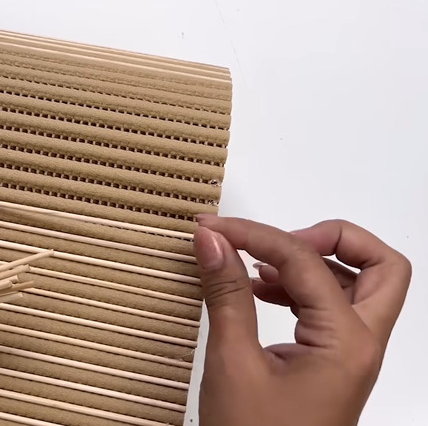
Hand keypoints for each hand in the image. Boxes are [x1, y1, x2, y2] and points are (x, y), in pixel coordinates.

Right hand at [193, 216, 410, 425]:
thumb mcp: (233, 363)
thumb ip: (226, 294)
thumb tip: (214, 240)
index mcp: (347, 342)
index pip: (305, 261)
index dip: (256, 235)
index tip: (215, 230)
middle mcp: (362, 344)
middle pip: (381, 266)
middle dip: (333, 239)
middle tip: (278, 240)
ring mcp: (352, 355)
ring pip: (363, 286)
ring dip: (317, 263)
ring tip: (259, 267)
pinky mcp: (334, 364)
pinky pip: (334, 309)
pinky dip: (304, 289)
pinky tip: (260, 293)